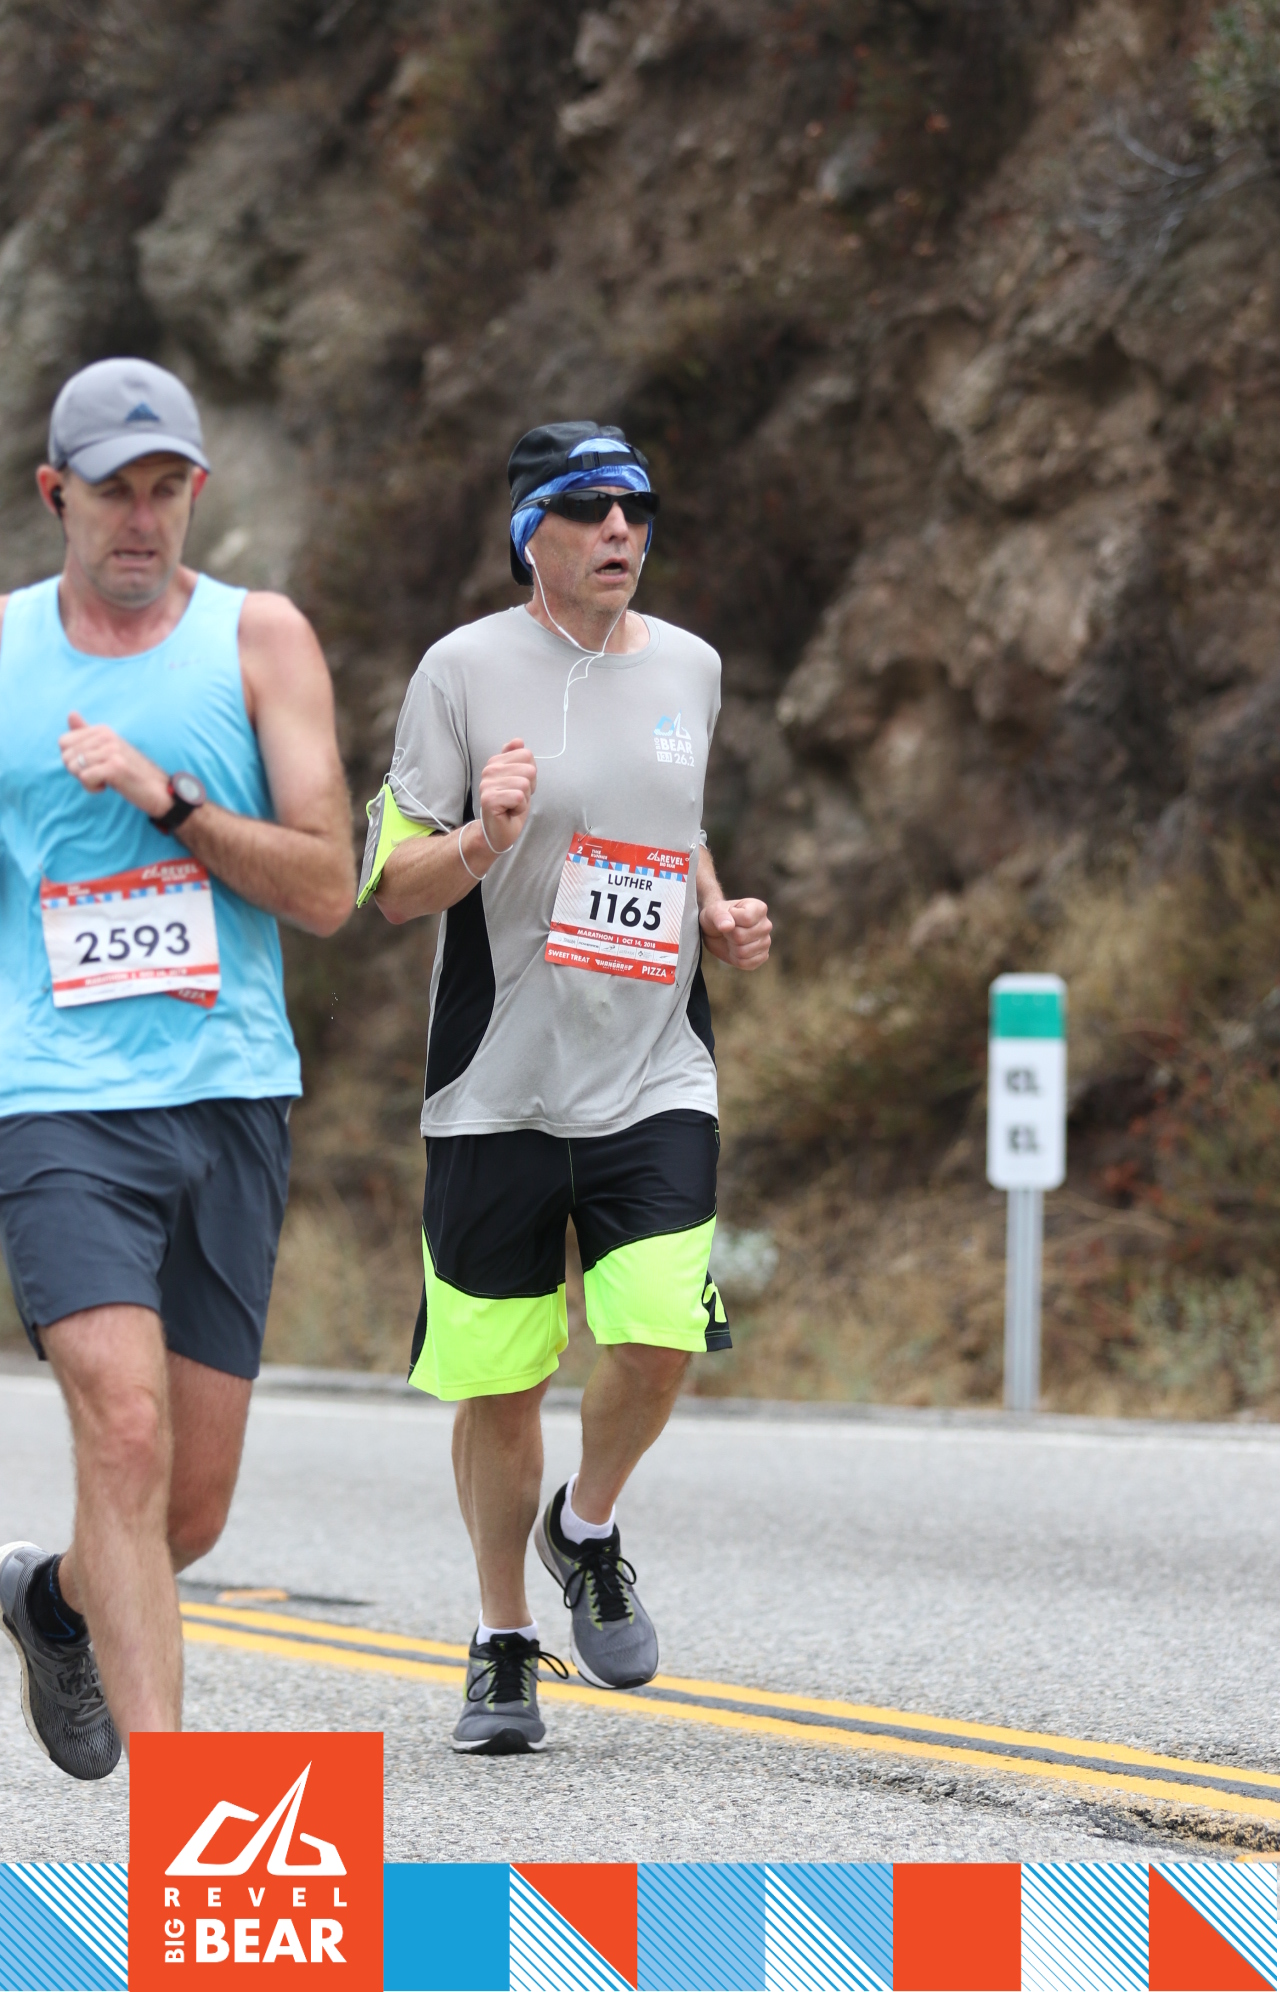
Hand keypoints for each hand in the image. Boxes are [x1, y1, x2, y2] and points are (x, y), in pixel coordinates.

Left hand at [59, 712, 171, 816]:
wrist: (159, 790)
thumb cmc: (131, 771)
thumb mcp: (108, 749)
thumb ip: (87, 733)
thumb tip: (71, 713)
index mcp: (102, 730)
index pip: (63, 742)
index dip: (73, 758)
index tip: (93, 764)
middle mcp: (107, 737)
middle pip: (66, 756)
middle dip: (77, 771)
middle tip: (99, 774)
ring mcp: (112, 751)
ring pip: (74, 768)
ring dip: (86, 781)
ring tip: (105, 780)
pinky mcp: (115, 767)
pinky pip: (84, 778)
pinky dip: (92, 788)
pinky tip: (107, 786)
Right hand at [477, 738, 536, 853]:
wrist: (498, 831)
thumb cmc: (510, 805)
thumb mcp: (519, 779)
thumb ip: (517, 758)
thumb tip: (517, 740)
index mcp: (496, 761)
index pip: (527, 755)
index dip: (530, 774)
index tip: (519, 787)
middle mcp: (489, 770)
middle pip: (528, 769)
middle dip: (529, 787)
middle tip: (516, 798)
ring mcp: (487, 784)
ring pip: (524, 784)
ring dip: (524, 799)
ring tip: (512, 805)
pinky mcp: (489, 799)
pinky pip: (519, 797)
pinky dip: (519, 808)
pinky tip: (509, 811)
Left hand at [699, 895, 771, 970]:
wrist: (716, 932)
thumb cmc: (717, 917)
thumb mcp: (713, 911)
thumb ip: (719, 916)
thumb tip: (727, 926)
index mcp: (759, 908)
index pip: (746, 919)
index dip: (731, 921)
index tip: (728, 917)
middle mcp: (766, 925)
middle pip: (742, 937)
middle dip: (729, 936)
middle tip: (728, 931)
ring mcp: (766, 942)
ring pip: (743, 952)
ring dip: (731, 948)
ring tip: (731, 940)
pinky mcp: (762, 956)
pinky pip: (747, 964)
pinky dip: (736, 959)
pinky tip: (735, 950)